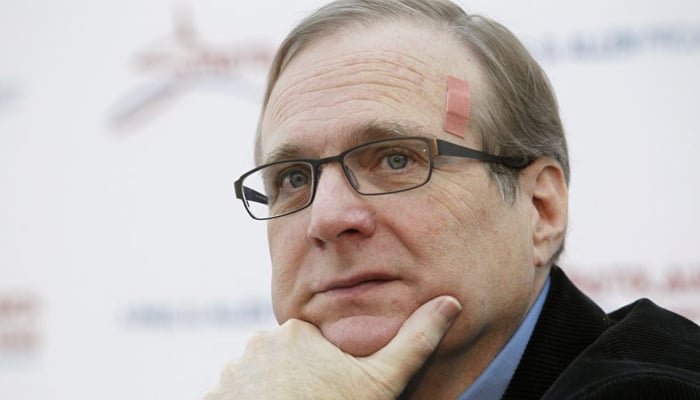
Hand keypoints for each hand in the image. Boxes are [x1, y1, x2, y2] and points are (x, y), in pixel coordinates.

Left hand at [204, 295, 461, 399]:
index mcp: (299, 332)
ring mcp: (232, 369)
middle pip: (285, 362)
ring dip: (270, 395)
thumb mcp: (381, 383)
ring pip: (259, 379)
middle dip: (297, 382)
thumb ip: (414, 342)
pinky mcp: (213, 394)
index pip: (313, 347)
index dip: (326, 372)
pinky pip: (234, 396)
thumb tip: (451, 302)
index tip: (332, 394)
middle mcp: (260, 342)